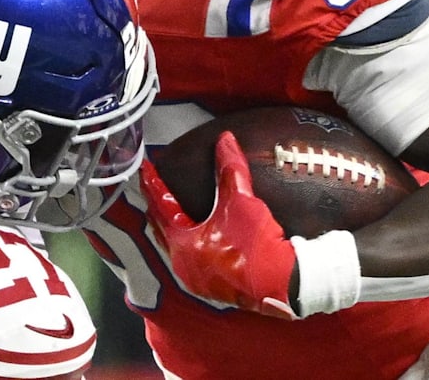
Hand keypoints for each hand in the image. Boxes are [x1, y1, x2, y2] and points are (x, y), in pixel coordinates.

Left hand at [140, 131, 298, 318]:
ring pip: (174, 247)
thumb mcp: (241, 200)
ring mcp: (195, 279)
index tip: (146, 170)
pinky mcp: (211, 288)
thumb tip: (225, 140)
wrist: (282, 283)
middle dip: (157, 206)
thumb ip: (230, 168)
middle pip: (161, 228)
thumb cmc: (257, 246)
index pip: (160, 206)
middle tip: (153, 187)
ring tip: (170, 210)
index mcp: (183, 242)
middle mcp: (182, 263)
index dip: (153, 184)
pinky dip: (187, 244)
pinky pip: (190, 260)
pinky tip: (196, 237)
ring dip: (171, 227)